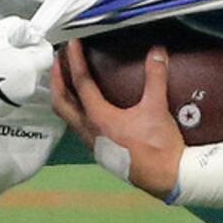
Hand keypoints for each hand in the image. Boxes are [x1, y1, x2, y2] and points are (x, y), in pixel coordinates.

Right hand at [0, 17, 54, 120]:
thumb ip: (16, 29)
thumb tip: (27, 30)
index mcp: (29, 67)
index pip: (46, 50)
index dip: (33, 41)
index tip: (20, 38)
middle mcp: (28, 87)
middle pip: (35, 66)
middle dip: (22, 56)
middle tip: (1, 49)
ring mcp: (16, 101)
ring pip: (23, 79)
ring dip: (12, 70)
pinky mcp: (3, 110)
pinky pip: (10, 92)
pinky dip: (3, 84)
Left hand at [52, 39, 182, 196]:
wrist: (166, 178)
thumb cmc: (159, 145)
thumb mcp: (157, 108)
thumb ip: (156, 77)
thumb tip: (158, 51)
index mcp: (100, 118)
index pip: (81, 83)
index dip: (75, 61)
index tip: (71, 45)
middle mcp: (90, 131)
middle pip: (62, 102)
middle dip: (56, 80)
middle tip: (57, 61)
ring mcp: (93, 144)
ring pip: (68, 117)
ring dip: (64, 97)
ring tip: (66, 81)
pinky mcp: (101, 152)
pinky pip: (79, 128)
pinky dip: (76, 111)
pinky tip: (86, 106)